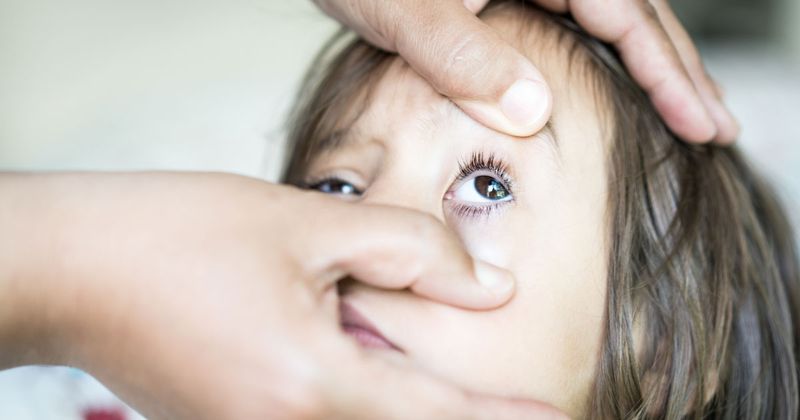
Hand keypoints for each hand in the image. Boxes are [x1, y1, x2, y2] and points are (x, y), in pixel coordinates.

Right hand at [0, 172, 564, 418]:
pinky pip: (310, 418)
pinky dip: (351, 395)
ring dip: (393, 399)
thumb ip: (408, 251)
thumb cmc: (174, 235)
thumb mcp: (304, 222)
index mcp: (307, 385)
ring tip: (423, 369)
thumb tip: (484, 283)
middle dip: (444, 413)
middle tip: (500, 399)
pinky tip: (358, 358)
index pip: (432, 415)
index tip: (551, 418)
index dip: (500, 419)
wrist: (71, 266)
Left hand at [314, 0, 737, 143]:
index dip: (668, 73)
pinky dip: (608, 52)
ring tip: (687, 106)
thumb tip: (530, 111)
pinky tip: (619, 77)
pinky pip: (580, 17)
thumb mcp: (398, 8)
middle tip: (715, 126)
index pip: (626, 14)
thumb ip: (458, 55)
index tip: (702, 123)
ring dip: (652, 62)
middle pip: (636, 11)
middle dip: (678, 71)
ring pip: (614, 14)